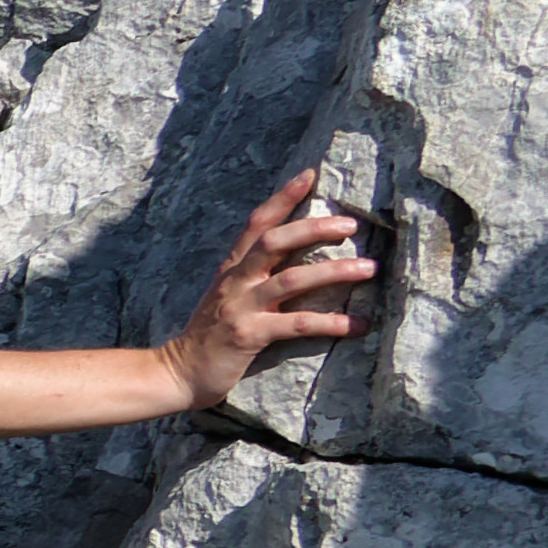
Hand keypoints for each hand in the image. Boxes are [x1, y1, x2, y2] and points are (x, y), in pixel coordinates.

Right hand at [164, 170, 375, 407]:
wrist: (178, 372)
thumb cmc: (210, 335)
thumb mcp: (227, 296)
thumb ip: (253, 276)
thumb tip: (295, 259)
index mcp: (232, 269)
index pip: (256, 223)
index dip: (282, 198)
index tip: (309, 175)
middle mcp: (236, 281)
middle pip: (275, 242)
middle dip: (314, 229)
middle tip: (351, 225)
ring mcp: (241, 307)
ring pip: (293, 280)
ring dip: (334, 272)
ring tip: (368, 269)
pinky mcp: (249, 336)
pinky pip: (296, 324)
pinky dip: (331, 323)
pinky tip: (357, 324)